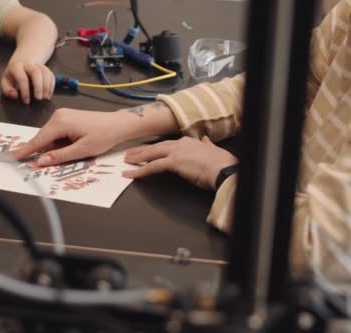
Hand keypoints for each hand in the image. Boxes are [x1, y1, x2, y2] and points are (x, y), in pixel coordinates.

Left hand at [1, 60, 54, 103]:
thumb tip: (15, 96)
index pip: (22, 78)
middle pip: (36, 72)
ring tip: (45, 98)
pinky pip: (51, 75)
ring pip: (45, 72)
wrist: (24, 58)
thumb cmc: (13, 73)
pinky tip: (48, 94)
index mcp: (16, 66)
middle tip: (39, 99)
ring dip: (47, 86)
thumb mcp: (6, 80)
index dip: (25, 90)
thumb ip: (7, 89)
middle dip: (38, 87)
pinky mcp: (46, 67)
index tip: (26, 101)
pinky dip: (51, 85)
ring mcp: (38, 65)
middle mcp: (28, 64)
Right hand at [14, 108, 129, 165]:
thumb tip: (40, 162)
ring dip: (55, 148)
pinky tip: (73, 145)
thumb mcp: (82, 150)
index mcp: (60, 122)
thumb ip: (59, 156)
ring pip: (50, 138)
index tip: (12, 158)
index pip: (38, 140)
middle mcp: (58, 116)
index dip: (25, 151)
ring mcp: (62, 116)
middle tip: (59, 157)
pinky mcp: (66, 118)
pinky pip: (56, 134)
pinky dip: (60, 143)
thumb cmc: (104, 136)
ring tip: (76, 149)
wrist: (118, 124)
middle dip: (46, 152)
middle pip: (43, 139)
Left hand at [122, 136, 237, 189]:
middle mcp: (180, 144)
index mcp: (189, 141)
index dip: (155, 148)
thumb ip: (207, 145)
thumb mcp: (214, 151)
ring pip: (151, 155)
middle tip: (129, 154)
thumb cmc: (221, 164)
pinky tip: (131, 174)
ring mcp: (176, 152)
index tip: (147, 151)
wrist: (224, 169)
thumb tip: (206, 140)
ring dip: (137, 158)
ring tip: (126, 162)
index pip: (166, 145)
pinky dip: (140, 170)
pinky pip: (153, 166)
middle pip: (156, 147)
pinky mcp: (174, 162)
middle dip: (141, 151)